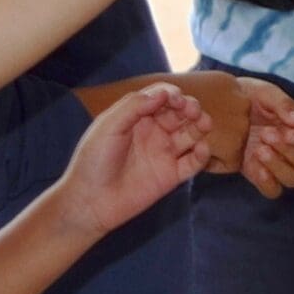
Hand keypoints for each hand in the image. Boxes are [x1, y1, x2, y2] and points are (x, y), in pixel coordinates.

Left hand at [54, 84, 212, 237]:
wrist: (90, 201)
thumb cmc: (93, 161)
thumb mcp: (108, 126)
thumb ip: (134, 106)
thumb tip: (162, 93)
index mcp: (136, 117)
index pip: (161, 97)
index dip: (172, 94)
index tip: (176, 100)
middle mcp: (153, 132)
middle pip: (180, 112)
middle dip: (190, 107)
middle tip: (192, 110)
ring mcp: (163, 153)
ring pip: (191, 134)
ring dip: (201, 125)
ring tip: (204, 123)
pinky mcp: (171, 176)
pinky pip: (193, 162)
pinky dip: (202, 154)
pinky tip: (201, 148)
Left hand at [229, 77, 293, 197]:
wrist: (220, 110)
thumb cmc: (248, 97)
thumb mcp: (265, 92)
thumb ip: (282, 104)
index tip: (288, 134)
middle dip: (287, 150)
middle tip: (265, 134)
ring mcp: (280, 165)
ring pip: (293, 179)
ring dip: (278, 166)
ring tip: (258, 150)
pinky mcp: (263, 177)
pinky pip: (273, 190)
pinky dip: (266, 182)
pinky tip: (253, 165)